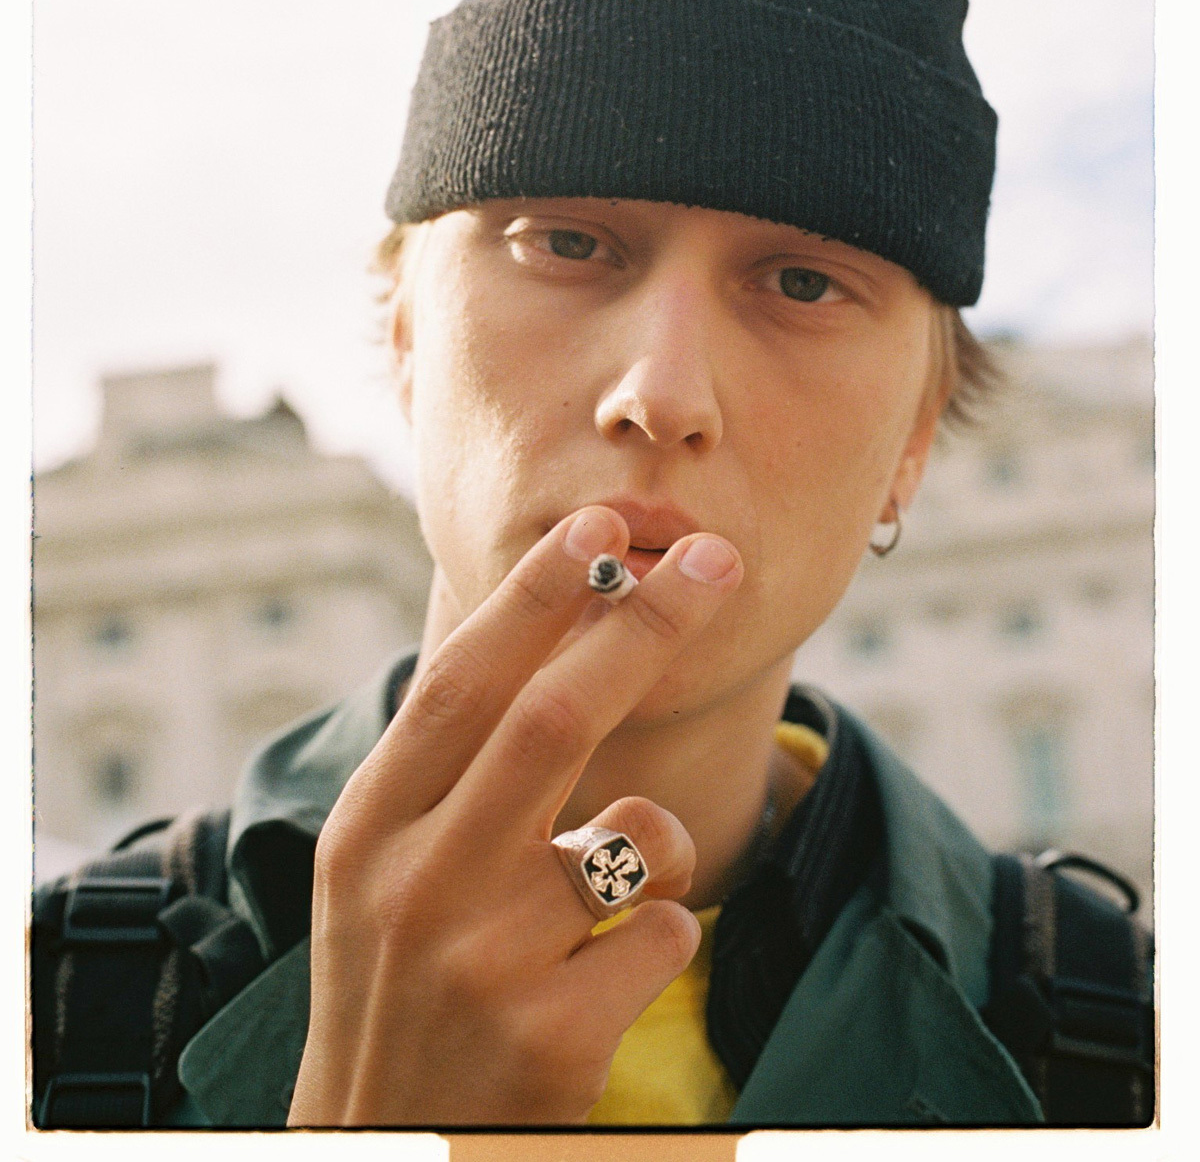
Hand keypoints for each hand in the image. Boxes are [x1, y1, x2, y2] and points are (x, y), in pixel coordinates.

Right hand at [286, 505, 741, 1127]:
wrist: (386, 1155)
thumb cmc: (400, 987)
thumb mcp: (384, 872)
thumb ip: (449, 769)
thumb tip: (558, 626)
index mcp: (370, 830)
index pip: (461, 683)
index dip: (536, 595)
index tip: (597, 523)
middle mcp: (419, 885)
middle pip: (555, 718)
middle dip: (645, 625)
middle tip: (717, 561)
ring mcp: (485, 964)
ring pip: (638, 834)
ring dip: (661, 837)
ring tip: (621, 879)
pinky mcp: (554, 1038)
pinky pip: (668, 933)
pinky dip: (663, 933)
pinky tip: (600, 981)